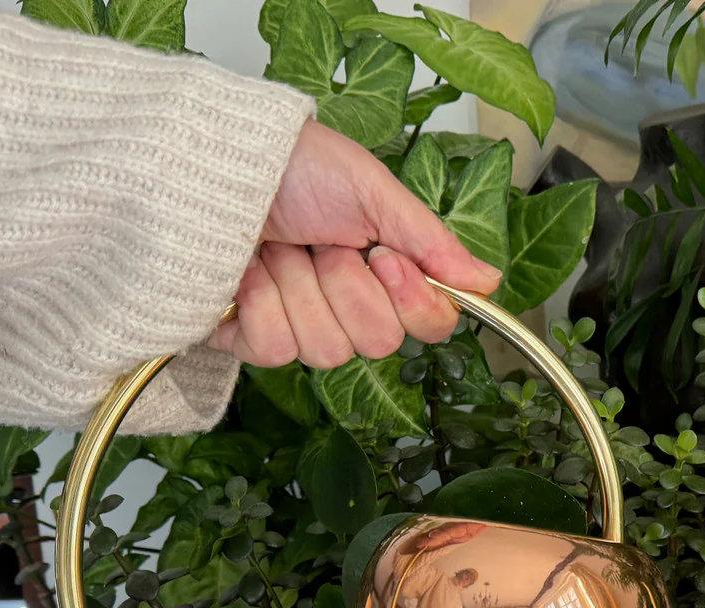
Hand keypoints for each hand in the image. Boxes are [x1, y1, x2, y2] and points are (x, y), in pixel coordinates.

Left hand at [208, 121, 500, 368]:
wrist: (216, 158)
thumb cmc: (292, 164)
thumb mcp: (372, 190)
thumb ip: (431, 241)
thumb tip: (487, 281)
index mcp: (387, 275)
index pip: (430, 326)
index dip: (410, 300)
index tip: (383, 255)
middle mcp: (349, 308)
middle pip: (378, 342)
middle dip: (344, 284)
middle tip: (321, 242)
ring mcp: (303, 327)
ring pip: (326, 350)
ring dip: (299, 287)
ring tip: (280, 247)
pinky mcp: (254, 339)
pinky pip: (275, 351)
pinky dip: (260, 302)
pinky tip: (248, 271)